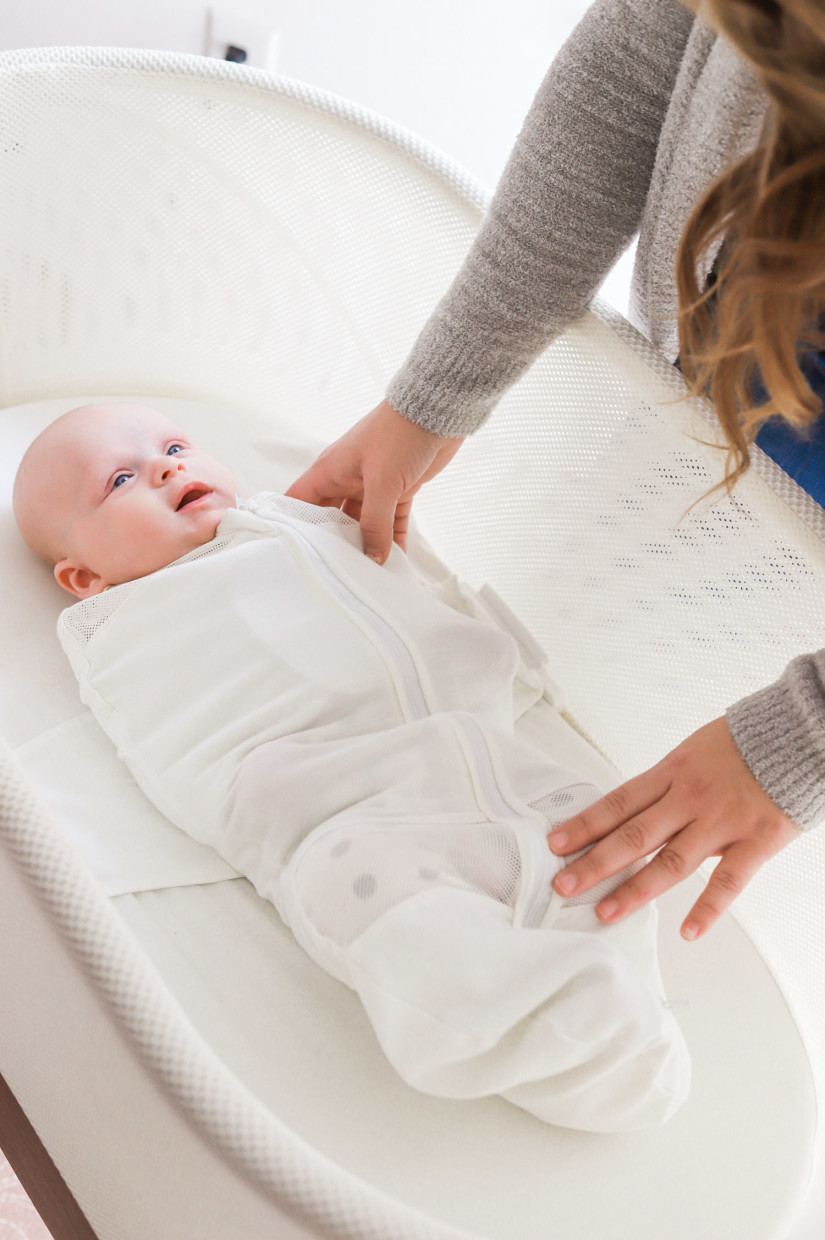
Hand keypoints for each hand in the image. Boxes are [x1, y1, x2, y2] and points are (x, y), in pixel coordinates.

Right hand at [285, 399, 462, 562]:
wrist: (437, 413)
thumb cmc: (399, 435)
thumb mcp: (382, 482)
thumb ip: (376, 523)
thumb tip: (373, 559)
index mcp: (330, 471)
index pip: (299, 501)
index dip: (291, 524)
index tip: (292, 552)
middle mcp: (346, 480)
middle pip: (331, 519)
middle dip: (334, 544)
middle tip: (335, 573)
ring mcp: (372, 486)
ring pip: (364, 523)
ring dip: (368, 545)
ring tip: (367, 574)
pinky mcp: (398, 490)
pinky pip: (391, 521)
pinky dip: (394, 539)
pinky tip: (396, 560)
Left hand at [547, 716, 801, 939]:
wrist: (796, 733)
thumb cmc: (743, 744)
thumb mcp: (693, 753)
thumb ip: (666, 787)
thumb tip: (632, 815)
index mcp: (672, 773)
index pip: (618, 802)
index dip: (585, 824)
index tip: (555, 843)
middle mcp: (690, 799)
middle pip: (634, 835)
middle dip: (595, 862)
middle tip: (563, 884)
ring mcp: (722, 822)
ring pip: (671, 862)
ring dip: (635, 889)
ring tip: (605, 911)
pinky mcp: (756, 841)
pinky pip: (729, 881)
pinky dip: (708, 908)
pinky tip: (687, 931)